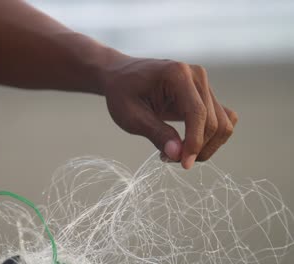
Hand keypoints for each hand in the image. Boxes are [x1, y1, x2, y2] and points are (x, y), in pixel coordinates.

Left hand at [102, 57, 237, 168]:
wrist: (120, 76)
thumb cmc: (122, 93)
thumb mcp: (131, 116)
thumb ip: (156, 133)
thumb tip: (178, 155)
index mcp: (177, 74)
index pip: (198, 113)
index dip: (195, 143)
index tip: (184, 165)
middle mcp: (197, 75)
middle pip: (214, 122)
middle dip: (197, 148)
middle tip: (168, 159)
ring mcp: (204, 84)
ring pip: (223, 124)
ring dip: (205, 146)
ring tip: (175, 153)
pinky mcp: (206, 95)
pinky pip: (223, 119)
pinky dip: (210, 138)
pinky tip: (187, 145)